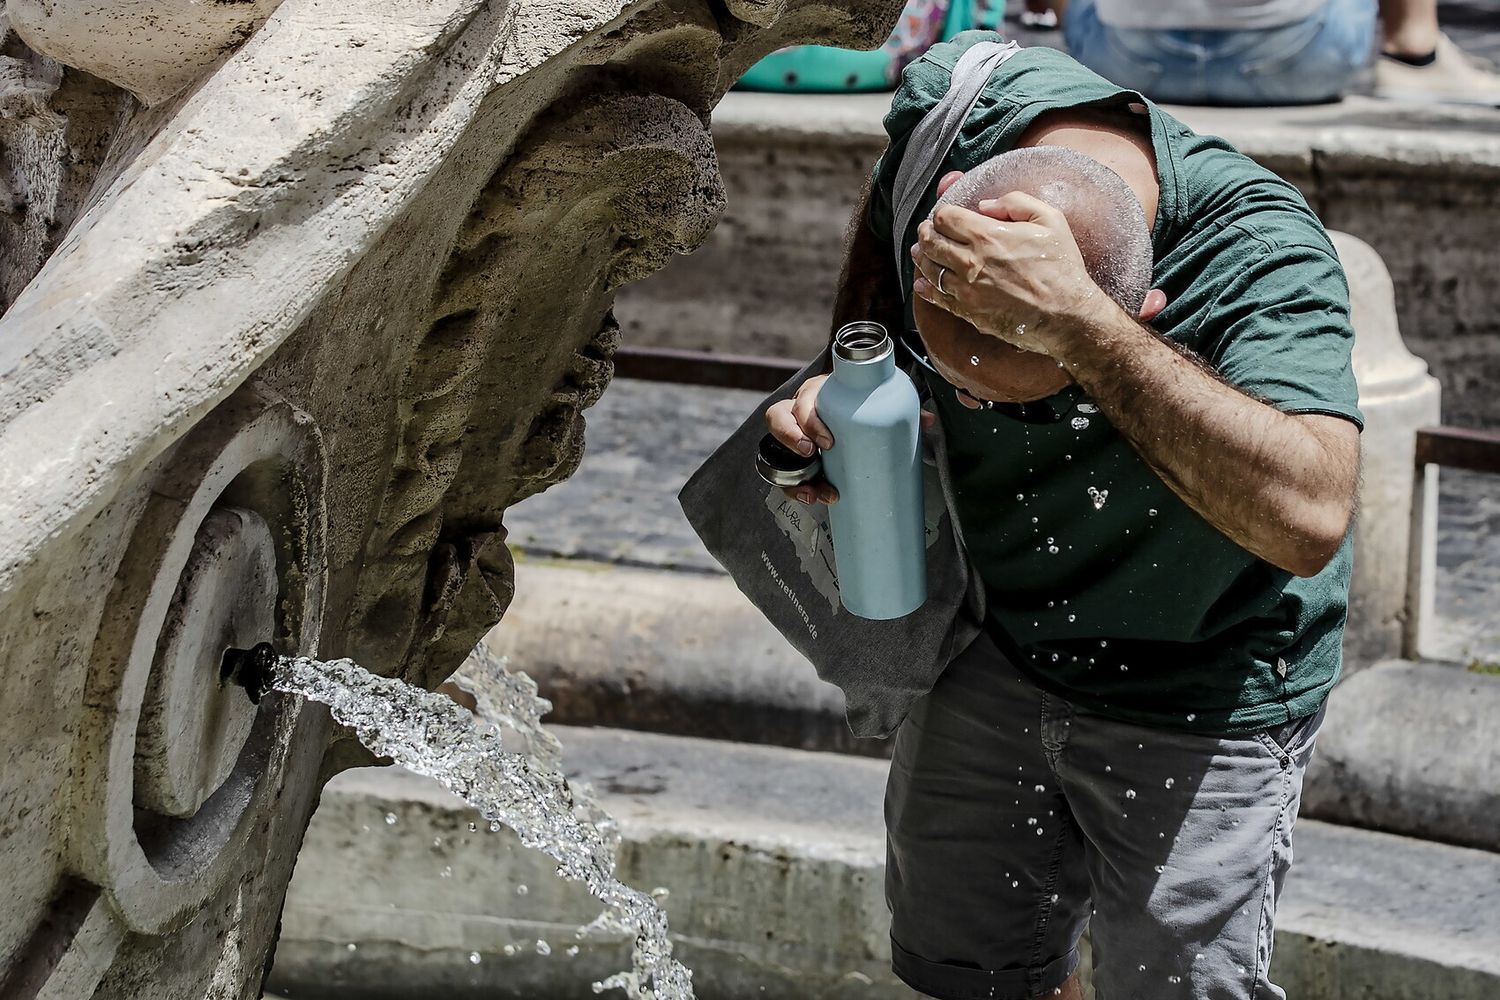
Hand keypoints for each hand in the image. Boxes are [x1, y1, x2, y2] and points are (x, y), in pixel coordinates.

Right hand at [765, 374, 935, 504]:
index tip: (828, 441)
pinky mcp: (794, 457)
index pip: (803, 401)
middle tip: (813, 456)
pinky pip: (785, 475)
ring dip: (793, 476)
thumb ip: (897, 408)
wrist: (850, 410)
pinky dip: (797, 490)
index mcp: (818, 394)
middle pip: (779, 420)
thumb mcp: (872, 403)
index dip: (809, 420)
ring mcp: (793, 435)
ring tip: (814, 493)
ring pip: (777, 452)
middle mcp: (799, 412)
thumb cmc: (857, 404)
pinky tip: (814, 498)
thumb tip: (926, 420)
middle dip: (792, 439)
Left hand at [910, 191, 1105, 354]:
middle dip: (926, 233)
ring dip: (922, 258)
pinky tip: (922, 283)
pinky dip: (926, 288)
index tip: (944, 216)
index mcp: (988, 236)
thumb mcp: (1050, 219)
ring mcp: (967, 289)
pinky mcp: (969, 311)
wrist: (1066, 315)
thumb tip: (985, 205)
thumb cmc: (1061, 267)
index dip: (941, 214)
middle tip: (926, 231)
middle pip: (931, 242)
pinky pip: (937, 298)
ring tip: (921, 252)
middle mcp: (971, 262)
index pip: (946, 218)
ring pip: (930, 269)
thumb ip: (1015, 203)